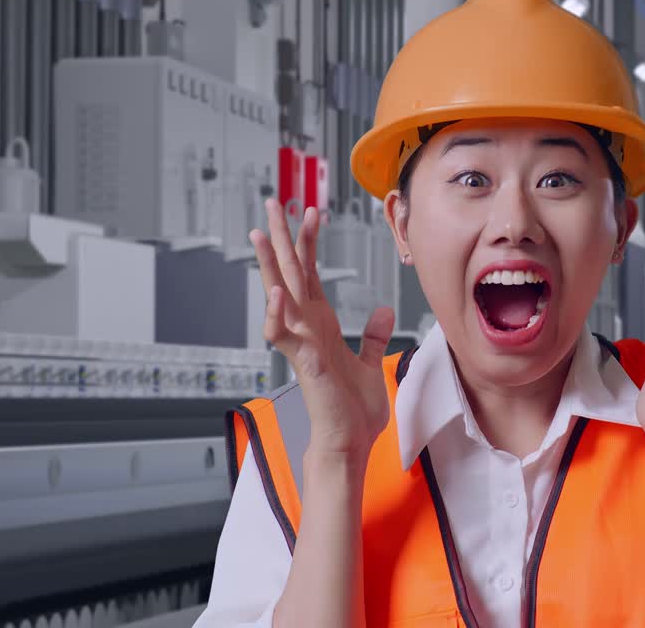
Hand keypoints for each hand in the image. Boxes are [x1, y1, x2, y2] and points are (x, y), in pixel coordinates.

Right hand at [252, 200, 394, 458]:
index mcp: (321, 324)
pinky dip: (278, 315)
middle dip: (282, 237)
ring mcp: (302, 344)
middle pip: (290, 273)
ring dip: (270, 265)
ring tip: (261, 233)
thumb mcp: (371, 363)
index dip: (309, 242)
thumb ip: (373, 336)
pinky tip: (276, 293)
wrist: (348, 443)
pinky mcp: (304, 363)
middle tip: (273, 202)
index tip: (311, 211)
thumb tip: (382, 311)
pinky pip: (284, 335)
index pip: (310, 274)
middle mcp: (307, 328)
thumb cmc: (353, 410)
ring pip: (280, 295)